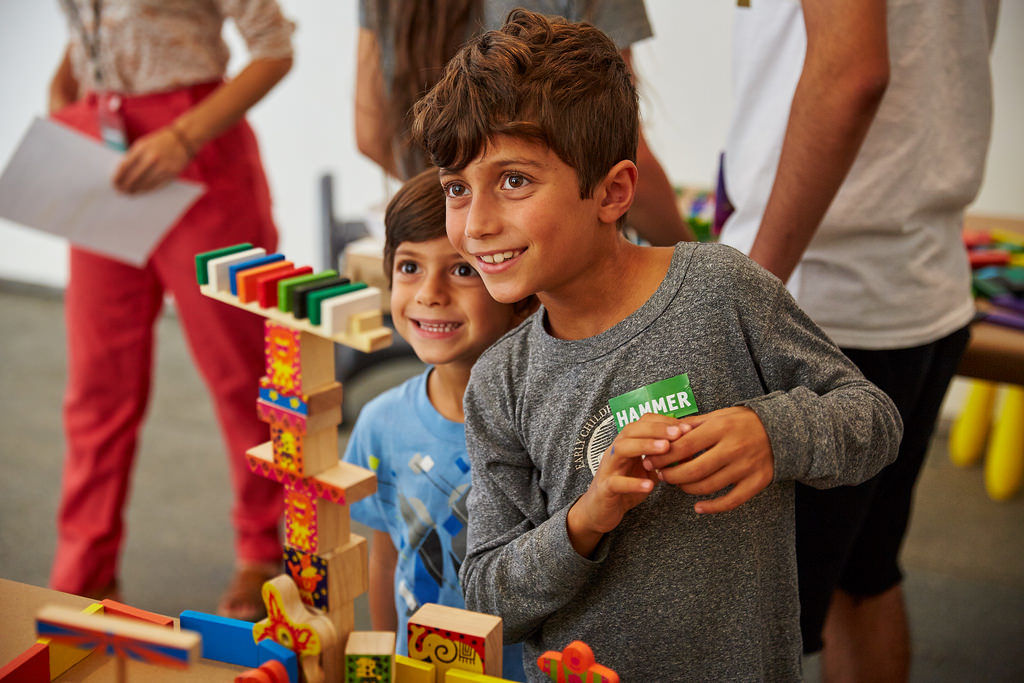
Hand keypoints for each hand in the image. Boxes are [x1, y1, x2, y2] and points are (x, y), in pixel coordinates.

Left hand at [112, 126, 192, 193]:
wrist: (183, 139)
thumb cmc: (161, 141)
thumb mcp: (144, 143)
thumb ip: (134, 156)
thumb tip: (123, 172)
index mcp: (142, 148)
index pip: (125, 166)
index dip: (118, 176)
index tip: (113, 182)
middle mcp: (152, 158)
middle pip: (134, 177)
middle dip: (125, 186)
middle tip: (120, 191)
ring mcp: (162, 167)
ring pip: (145, 183)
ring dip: (136, 190)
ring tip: (130, 193)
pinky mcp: (171, 173)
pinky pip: (156, 185)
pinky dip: (148, 189)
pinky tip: (142, 191)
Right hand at [567, 413, 680, 555]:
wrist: (598, 511)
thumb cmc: (624, 487)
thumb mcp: (646, 471)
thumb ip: (662, 460)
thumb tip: (689, 451)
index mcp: (626, 444)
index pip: (641, 422)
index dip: (663, 421)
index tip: (685, 426)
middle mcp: (615, 452)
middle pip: (631, 430)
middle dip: (657, 429)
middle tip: (679, 433)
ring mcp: (608, 469)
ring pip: (622, 449)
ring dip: (645, 446)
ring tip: (665, 448)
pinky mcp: (605, 489)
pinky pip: (616, 483)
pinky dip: (633, 483)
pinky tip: (650, 485)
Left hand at [642, 407, 773, 513]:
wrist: (781, 430)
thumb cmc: (743, 422)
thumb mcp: (718, 415)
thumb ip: (692, 424)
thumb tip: (664, 433)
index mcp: (721, 428)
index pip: (684, 446)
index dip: (664, 456)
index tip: (652, 460)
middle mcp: (733, 447)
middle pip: (693, 469)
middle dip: (671, 476)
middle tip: (662, 476)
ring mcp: (746, 467)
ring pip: (708, 486)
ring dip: (687, 489)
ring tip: (678, 484)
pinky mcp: (757, 482)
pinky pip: (730, 501)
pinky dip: (712, 507)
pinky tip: (698, 506)